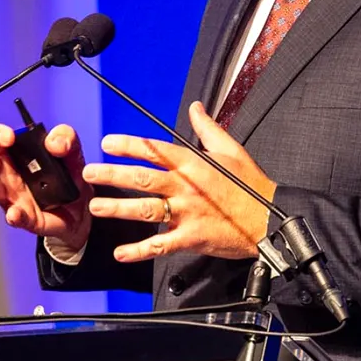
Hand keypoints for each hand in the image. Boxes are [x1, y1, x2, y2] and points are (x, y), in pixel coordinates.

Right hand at [0, 123, 92, 251]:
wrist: (82, 205)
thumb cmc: (68, 173)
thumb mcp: (72, 151)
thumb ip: (67, 138)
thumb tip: (54, 142)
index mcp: (14, 153)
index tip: (9, 137)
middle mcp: (7, 174)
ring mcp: (13, 197)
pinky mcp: (26, 218)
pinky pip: (17, 218)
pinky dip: (14, 216)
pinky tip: (14, 213)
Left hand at [81, 101, 275, 261]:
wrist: (270, 220)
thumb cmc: (251, 186)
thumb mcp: (231, 150)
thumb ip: (208, 129)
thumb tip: (196, 108)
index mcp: (194, 163)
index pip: (155, 150)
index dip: (129, 145)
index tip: (108, 143)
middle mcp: (186, 186)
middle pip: (143, 178)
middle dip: (113, 174)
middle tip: (89, 173)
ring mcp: (187, 212)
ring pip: (145, 210)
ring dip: (118, 208)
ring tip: (96, 206)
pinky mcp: (191, 237)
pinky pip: (160, 245)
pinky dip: (139, 250)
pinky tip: (121, 252)